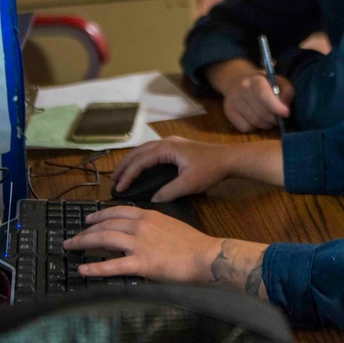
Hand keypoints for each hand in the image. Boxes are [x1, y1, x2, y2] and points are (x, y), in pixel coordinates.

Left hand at [63, 206, 269, 297]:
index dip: (100, 215)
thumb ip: (153, 226)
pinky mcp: (141, 263)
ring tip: (71, 247)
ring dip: (84, 242)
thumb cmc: (192, 243)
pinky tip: (83, 270)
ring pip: (104, 239)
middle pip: (106, 224)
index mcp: (149, 215)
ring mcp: (139, 244)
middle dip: (86, 230)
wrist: (205, 255)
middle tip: (73, 237)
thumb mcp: (170, 225)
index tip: (88, 219)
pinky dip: (95, 268)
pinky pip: (113, 265)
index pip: (117, 212)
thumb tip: (140, 232)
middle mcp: (140, 226)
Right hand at [111, 137, 233, 201]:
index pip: (141, 161)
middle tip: (113, 180)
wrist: (230, 159)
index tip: (119, 188)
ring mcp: (173, 143)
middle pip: (139, 152)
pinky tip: (141, 167)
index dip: (129, 175)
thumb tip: (152, 200)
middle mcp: (167, 142)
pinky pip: (153, 151)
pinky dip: (142, 159)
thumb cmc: (211, 169)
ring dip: (133, 161)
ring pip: (145, 150)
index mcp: (167, 148)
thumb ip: (169, 192)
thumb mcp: (189, 184)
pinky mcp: (178, 147)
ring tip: (122, 173)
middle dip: (125, 165)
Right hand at [208, 59, 294, 132]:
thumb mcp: (277, 81)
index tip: (286, 113)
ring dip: (266, 125)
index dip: (276, 106)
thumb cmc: (262, 83)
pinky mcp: (228, 111)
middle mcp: (242, 88)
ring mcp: (233, 100)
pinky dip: (254, 128)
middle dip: (274, 119)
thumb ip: (286, 91)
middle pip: (261, 112)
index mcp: (256, 79)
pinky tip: (256, 120)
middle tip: (278, 118)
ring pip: (254, 122)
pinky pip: (245, 127)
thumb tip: (286, 106)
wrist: (236, 79)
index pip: (264, 95)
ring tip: (269, 120)